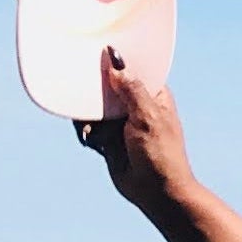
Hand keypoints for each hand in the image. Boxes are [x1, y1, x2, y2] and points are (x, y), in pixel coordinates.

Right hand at [78, 50, 196, 213]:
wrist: (155, 192)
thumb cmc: (161, 154)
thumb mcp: (147, 116)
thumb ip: (130, 88)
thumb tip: (114, 58)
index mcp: (152, 94)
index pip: (130, 68)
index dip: (113, 60)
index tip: (93, 50)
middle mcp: (134, 105)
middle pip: (106, 85)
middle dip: (92, 88)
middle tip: (80, 88)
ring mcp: (120, 122)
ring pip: (93, 106)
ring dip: (86, 113)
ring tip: (90, 124)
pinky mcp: (107, 139)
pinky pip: (88, 127)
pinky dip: (86, 131)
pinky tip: (90, 138)